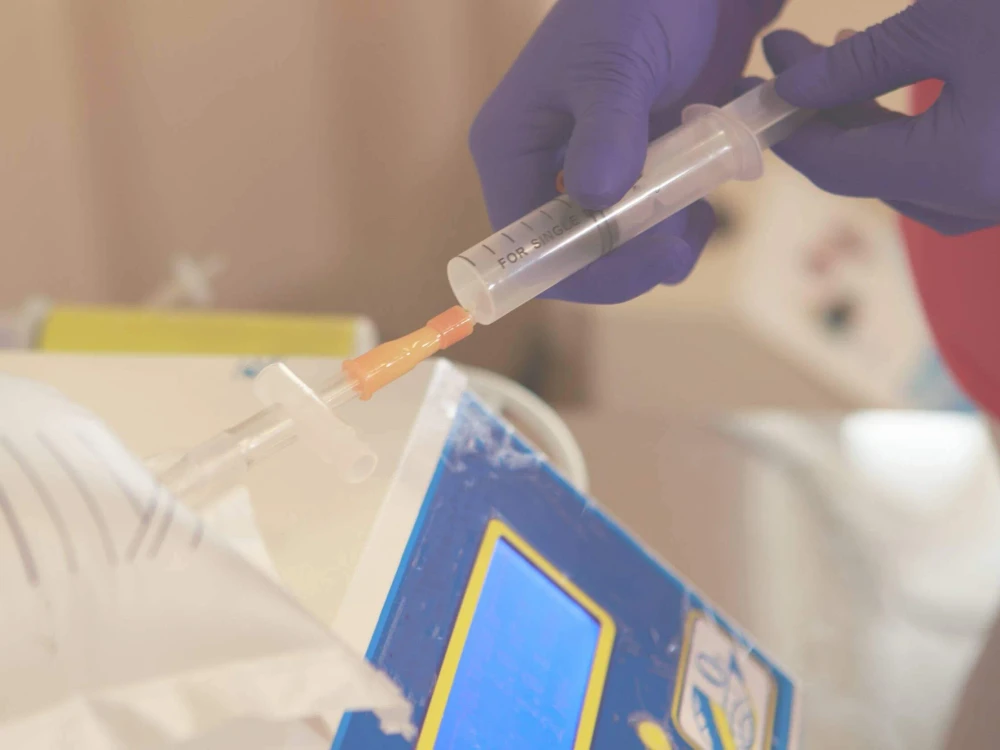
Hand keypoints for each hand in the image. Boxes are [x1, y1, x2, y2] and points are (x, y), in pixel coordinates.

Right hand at [469, 0, 782, 302]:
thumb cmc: (635, 2)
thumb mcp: (618, 60)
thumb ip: (608, 127)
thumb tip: (594, 198)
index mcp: (511, 149)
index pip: (529, 247)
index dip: (584, 270)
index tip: (650, 258)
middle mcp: (540, 174)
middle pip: (574, 259)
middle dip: (632, 260)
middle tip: (686, 234)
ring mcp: (588, 179)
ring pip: (617, 253)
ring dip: (663, 245)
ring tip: (701, 203)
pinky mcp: (631, 177)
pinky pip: (649, 232)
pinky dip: (681, 227)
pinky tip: (706, 194)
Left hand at [761, 0, 999, 235]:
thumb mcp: (947, 24)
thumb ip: (859, 65)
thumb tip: (789, 88)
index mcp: (955, 171)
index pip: (837, 165)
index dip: (787, 128)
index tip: (750, 82)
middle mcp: (976, 203)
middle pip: (864, 171)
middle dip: (817, 115)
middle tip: (786, 58)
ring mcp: (997, 200)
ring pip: (900, 172)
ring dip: (856, 119)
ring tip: (830, 55)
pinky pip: (939, 167)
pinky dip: (902, 131)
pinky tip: (884, 78)